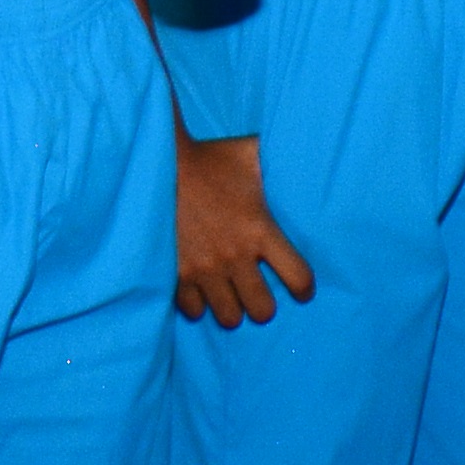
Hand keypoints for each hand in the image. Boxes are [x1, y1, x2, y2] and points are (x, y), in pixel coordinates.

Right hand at [171, 129, 313, 329]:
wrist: (159, 162)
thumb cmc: (208, 157)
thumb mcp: (249, 153)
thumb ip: (276, 160)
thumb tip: (301, 147)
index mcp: (261, 229)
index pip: (298, 278)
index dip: (304, 288)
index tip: (301, 288)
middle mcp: (235, 255)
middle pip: (263, 310)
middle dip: (264, 305)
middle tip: (259, 293)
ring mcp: (204, 268)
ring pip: (229, 318)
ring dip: (233, 308)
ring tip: (231, 296)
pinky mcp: (176, 273)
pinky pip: (194, 310)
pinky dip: (200, 304)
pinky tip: (203, 291)